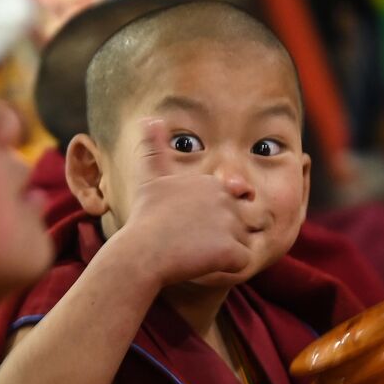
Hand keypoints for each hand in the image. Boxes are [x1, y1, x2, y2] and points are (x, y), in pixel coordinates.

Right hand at [119, 120, 250, 286]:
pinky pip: (242, 261)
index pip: (227, 202)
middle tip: (190, 240)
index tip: (188, 224)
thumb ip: (154, 147)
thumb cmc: (145, 217)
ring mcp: (230, 223)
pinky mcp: (232, 249)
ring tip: (194, 251)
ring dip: (222, 251)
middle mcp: (224, 197)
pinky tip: (204, 263)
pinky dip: (227, 266)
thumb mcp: (150, 178)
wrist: (141, 252)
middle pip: (237, 222)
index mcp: (210, 181)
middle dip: (219, 234)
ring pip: (240, 242)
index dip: (210, 217)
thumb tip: (149, 117)